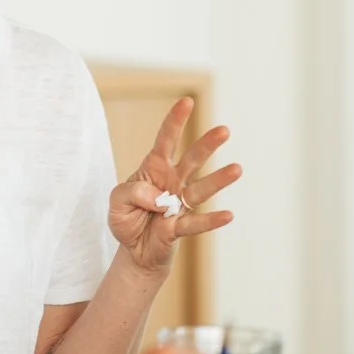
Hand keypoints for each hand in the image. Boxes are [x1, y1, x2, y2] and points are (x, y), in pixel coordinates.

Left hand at [108, 97, 241, 275]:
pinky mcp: (181, 227)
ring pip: (201, 188)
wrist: (133, 251)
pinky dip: (211, 220)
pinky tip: (228, 215)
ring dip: (218, 180)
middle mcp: (172, 182)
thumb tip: (158, 197)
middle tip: (224, 130)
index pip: (165, 141)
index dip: (175, 122)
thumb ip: (131, 193)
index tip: (187, 102)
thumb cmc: (127, 219)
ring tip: (237, 169)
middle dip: (207, 144)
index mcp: (154, 169)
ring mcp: (179, 204)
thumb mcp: (116, 201)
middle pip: (192, 160)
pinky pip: (196, 222)